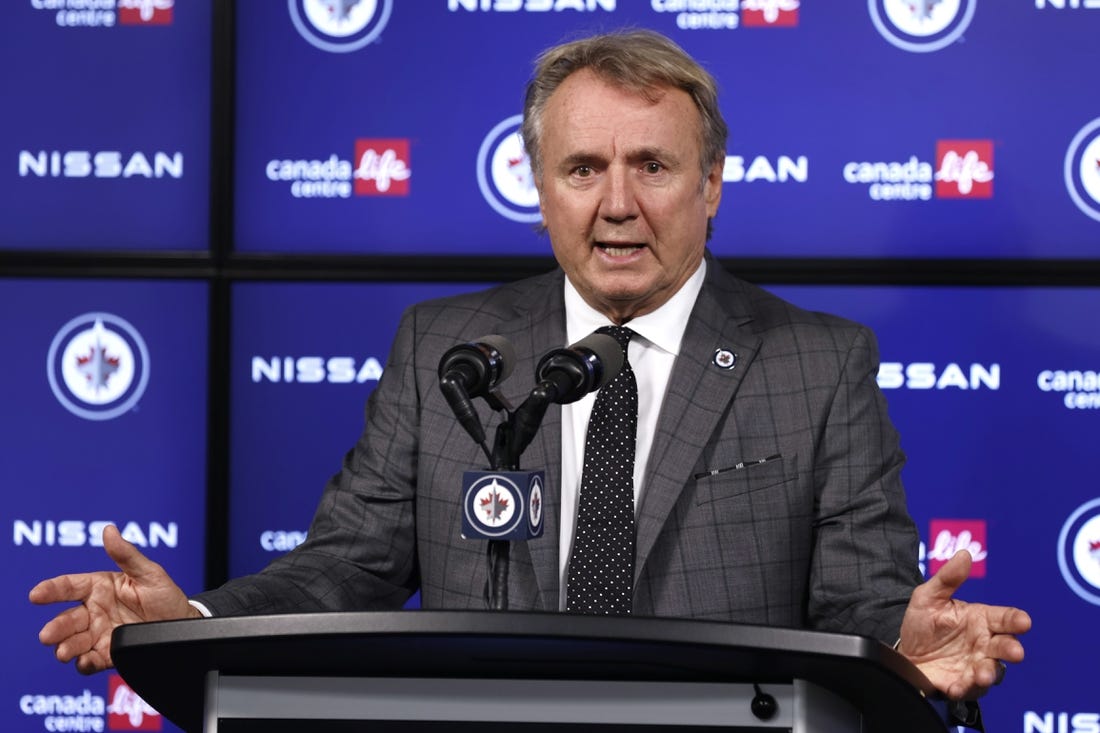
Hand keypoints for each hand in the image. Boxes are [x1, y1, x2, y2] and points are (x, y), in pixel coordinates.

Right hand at [28, 524, 200, 673]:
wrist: (183, 624)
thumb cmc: (166, 595)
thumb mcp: (150, 573)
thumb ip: (127, 554)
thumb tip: (109, 530)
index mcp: (100, 587)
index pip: (70, 587)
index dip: (51, 590)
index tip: (36, 594)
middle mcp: (95, 611)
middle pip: (67, 619)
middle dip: (56, 628)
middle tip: (48, 635)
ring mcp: (100, 633)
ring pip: (74, 642)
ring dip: (66, 647)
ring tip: (65, 652)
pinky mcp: (108, 653)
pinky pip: (91, 660)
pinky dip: (85, 663)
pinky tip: (85, 662)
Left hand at [898, 549, 1030, 699]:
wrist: (904, 653)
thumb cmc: (922, 623)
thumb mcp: (928, 597)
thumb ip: (947, 578)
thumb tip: (964, 553)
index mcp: (980, 619)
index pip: (1005, 618)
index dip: (1016, 620)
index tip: (1023, 621)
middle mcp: (984, 644)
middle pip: (1006, 647)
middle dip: (1012, 649)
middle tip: (1015, 652)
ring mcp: (976, 665)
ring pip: (993, 671)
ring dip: (989, 673)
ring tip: (981, 674)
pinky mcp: (962, 684)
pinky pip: (969, 689)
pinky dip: (965, 689)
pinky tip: (955, 686)